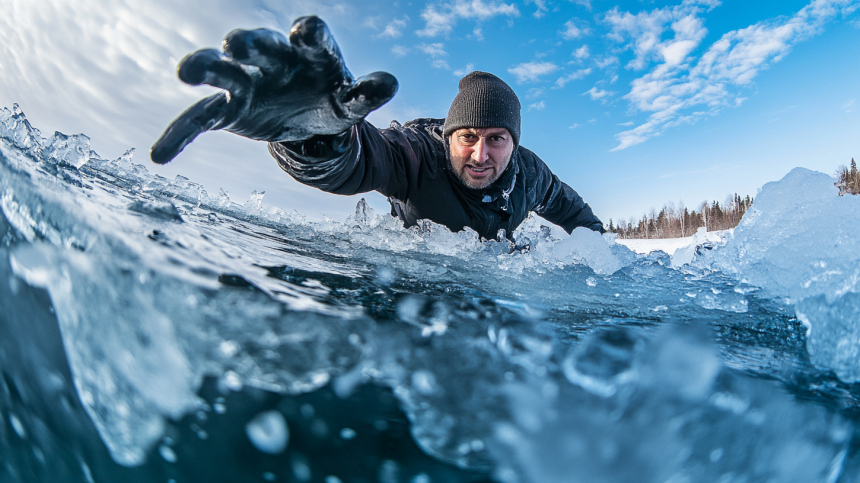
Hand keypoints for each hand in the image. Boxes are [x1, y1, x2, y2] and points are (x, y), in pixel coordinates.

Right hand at [150, 16, 397, 163]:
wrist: (306, 117)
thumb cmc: (330, 98)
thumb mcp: (350, 101)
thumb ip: (366, 93)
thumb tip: (390, 82)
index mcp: (310, 54)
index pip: (311, 37)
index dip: (309, 34)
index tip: (305, 31)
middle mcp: (273, 60)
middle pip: (260, 46)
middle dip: (248, 43)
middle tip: (234, 42)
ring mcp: (246, 82)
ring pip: (222, 71)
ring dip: (205, 67)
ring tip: (186, 71)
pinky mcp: (226, 110)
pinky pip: (199, 120)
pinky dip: (179, 136)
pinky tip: (159, 156)